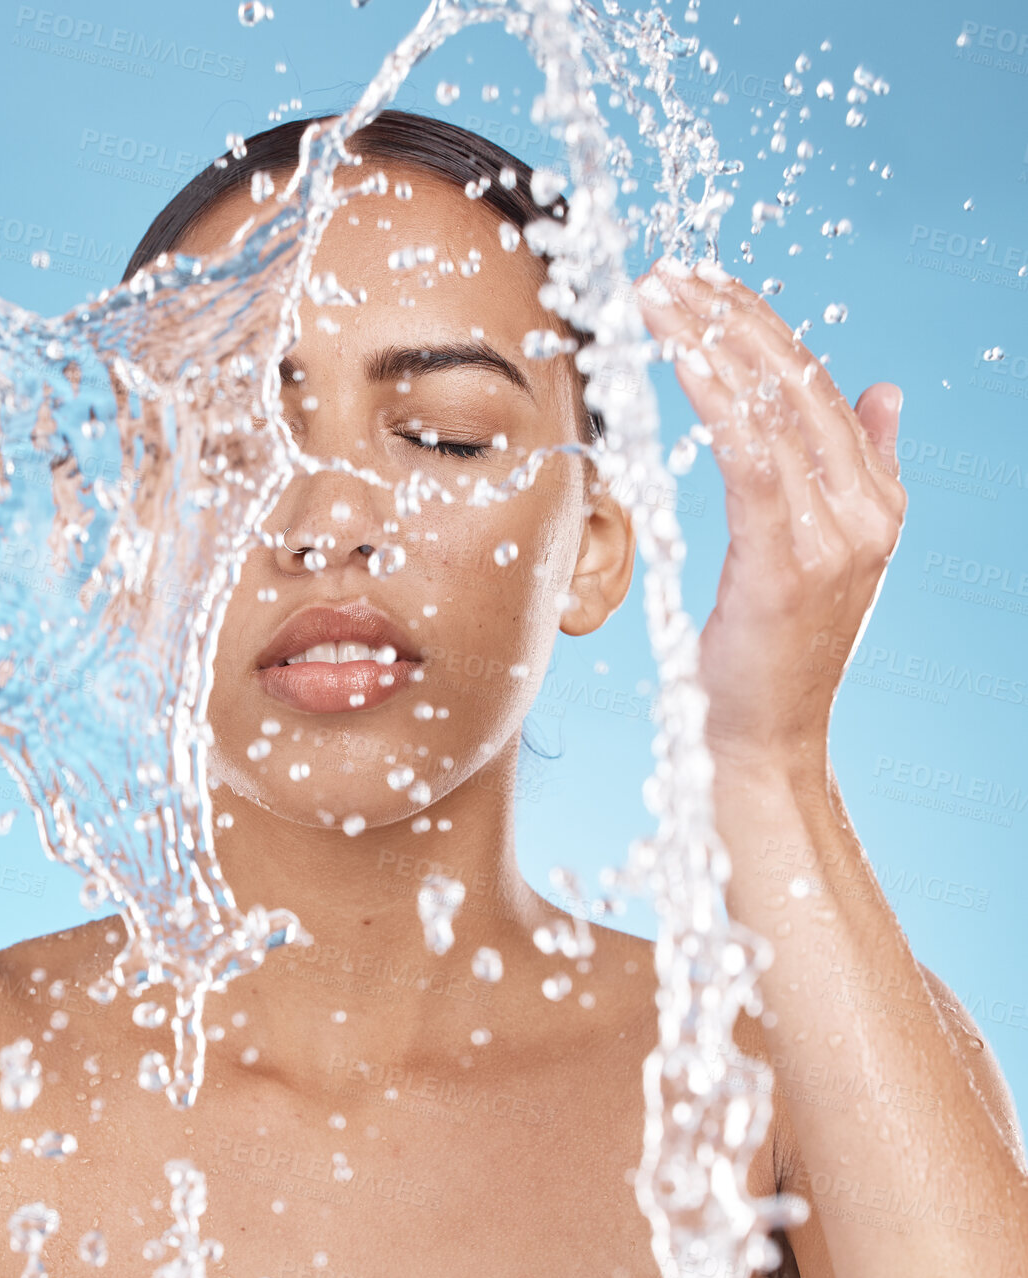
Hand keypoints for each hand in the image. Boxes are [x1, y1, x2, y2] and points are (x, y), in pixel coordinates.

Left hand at [635, 257, 905, 775]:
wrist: (768, 742)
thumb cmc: (774, 654)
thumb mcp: (826, 557)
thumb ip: (861, 470)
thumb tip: (881, 392)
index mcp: (876, 500)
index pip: (816, 388)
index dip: (761, 328)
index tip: (706, 284)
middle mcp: (867, 508)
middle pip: (798, 383)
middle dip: (731, 317)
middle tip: (671, 271)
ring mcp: (836, 534)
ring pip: (775, 408)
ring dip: (713, 340)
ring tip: (661, 294)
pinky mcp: (789, 561)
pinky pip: (751, 457)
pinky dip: (715, 396)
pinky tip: (677, 354)